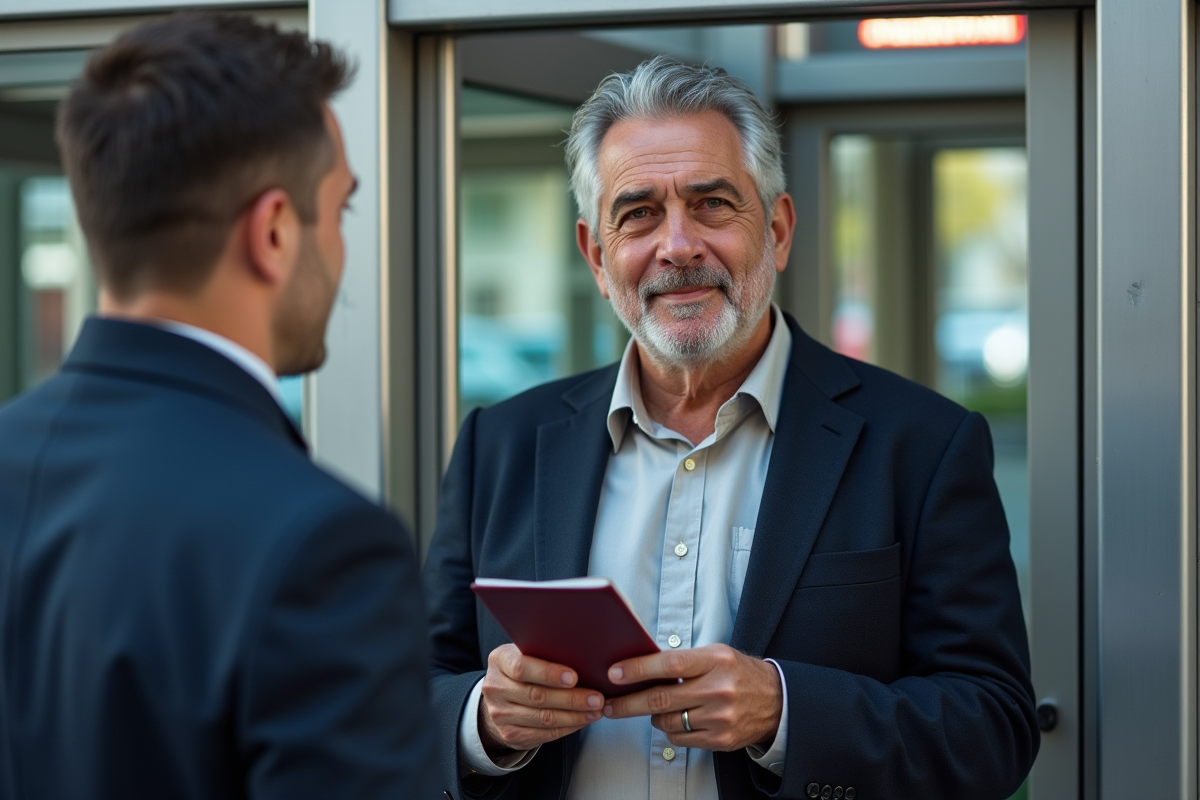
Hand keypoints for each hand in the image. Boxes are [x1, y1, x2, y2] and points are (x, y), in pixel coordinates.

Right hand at [478, 644, 604, 754]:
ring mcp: (500, 714)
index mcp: (500, 661)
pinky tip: (583, 720)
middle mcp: (496, 688)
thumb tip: (583, 653)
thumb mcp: (526, 652)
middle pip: (537, 696)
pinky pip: (544, 734)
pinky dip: (568, 727)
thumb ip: (544, 652)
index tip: (573, 677)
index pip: (522, 667)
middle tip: (596, 697)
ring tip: (595, 710)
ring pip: (544, 718)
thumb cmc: (524, 667)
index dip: (548, 673)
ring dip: (574, 716)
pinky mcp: (511, 734)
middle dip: (571, 698)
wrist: (500, 696)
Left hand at [602, 644, 781, 751]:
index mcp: (715, 661)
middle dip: (628, 703)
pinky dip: (670, 729)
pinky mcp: (720, 740)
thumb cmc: (739, 673)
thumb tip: (641, 667)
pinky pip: (680, 738)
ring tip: (654, 707)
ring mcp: (719, 718)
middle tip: (608, 704)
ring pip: (667, 721)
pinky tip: (675, 720)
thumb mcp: (716, 655)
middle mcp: (718, 689)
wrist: (776, 701)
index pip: (670, 664)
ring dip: (652, 716)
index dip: (638, 669)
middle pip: (661, 699)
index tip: (614, 674)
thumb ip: (684, 661)